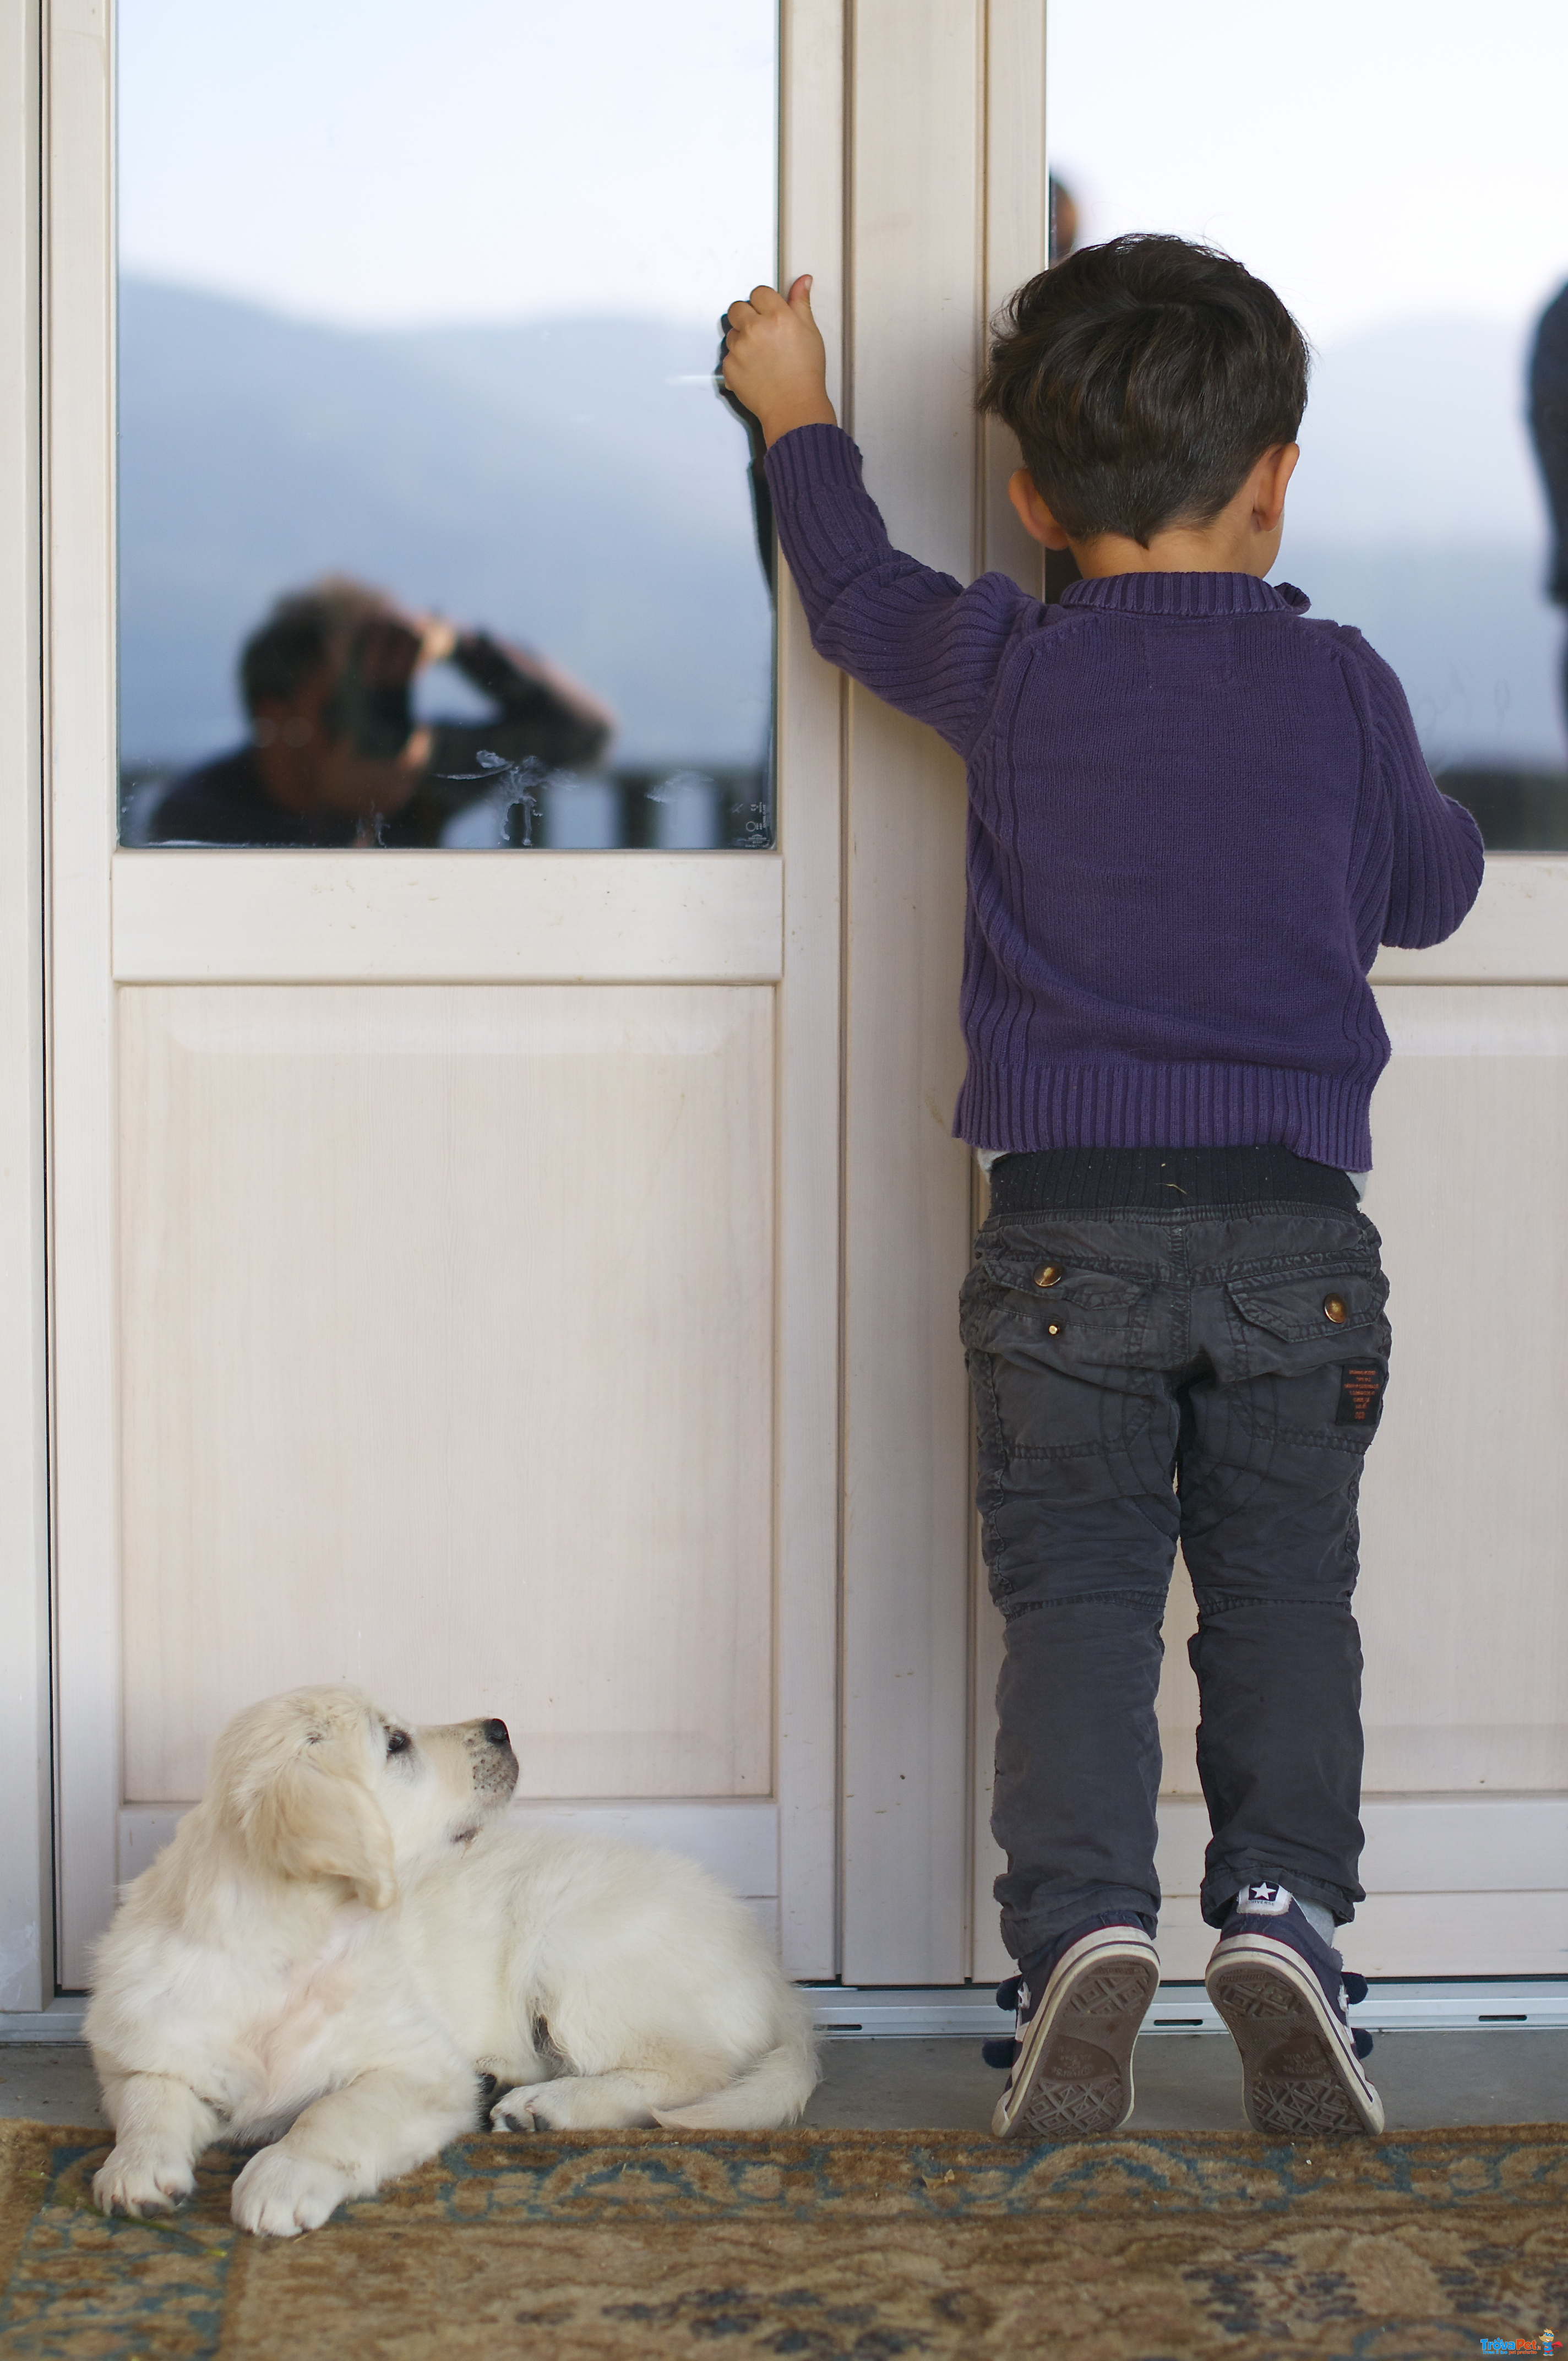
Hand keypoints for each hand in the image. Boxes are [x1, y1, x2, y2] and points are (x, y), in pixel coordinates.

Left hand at [721, 276, 835, 446]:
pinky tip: (754, 369)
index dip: (764, 303)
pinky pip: (727, 356)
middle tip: (761, 332)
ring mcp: (740, 349)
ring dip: (742, 339)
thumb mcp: (810, 332)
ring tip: (761, 355)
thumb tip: (802, 281)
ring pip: (731, 332)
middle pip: (738, 308)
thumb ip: (800, 303)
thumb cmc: (805, 374)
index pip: (759, 293)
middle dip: (747, 316)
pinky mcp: (729, 367)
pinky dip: (737, 361)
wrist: (794, 407)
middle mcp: (756, 329)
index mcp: (777, 316)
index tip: (769, 313)